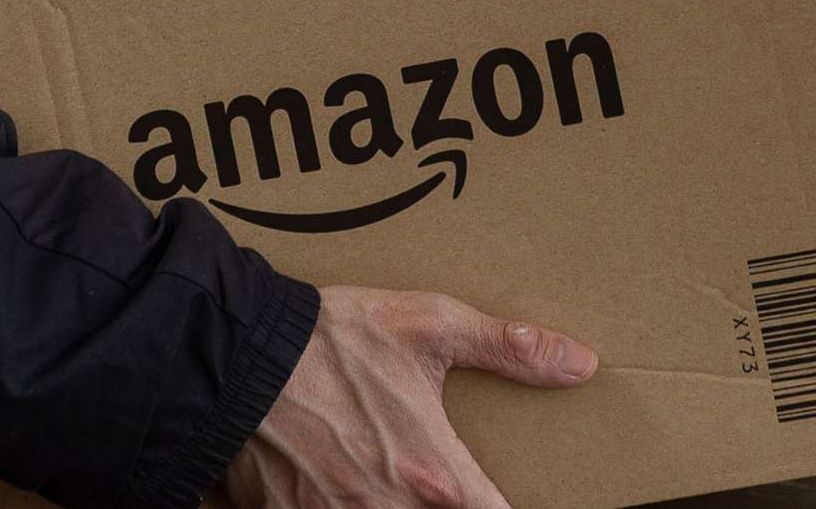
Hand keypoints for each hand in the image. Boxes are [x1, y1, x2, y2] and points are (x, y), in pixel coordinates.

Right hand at [218, 285, 596, 508]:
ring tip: (401, 486)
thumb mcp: (427, 325)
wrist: (235, 354)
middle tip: (441, 486)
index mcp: (433, 476)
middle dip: (449, 507)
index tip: (510, 500)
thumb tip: (580, 364)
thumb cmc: (333, 338)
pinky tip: (347, 487)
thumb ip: (507, 348)